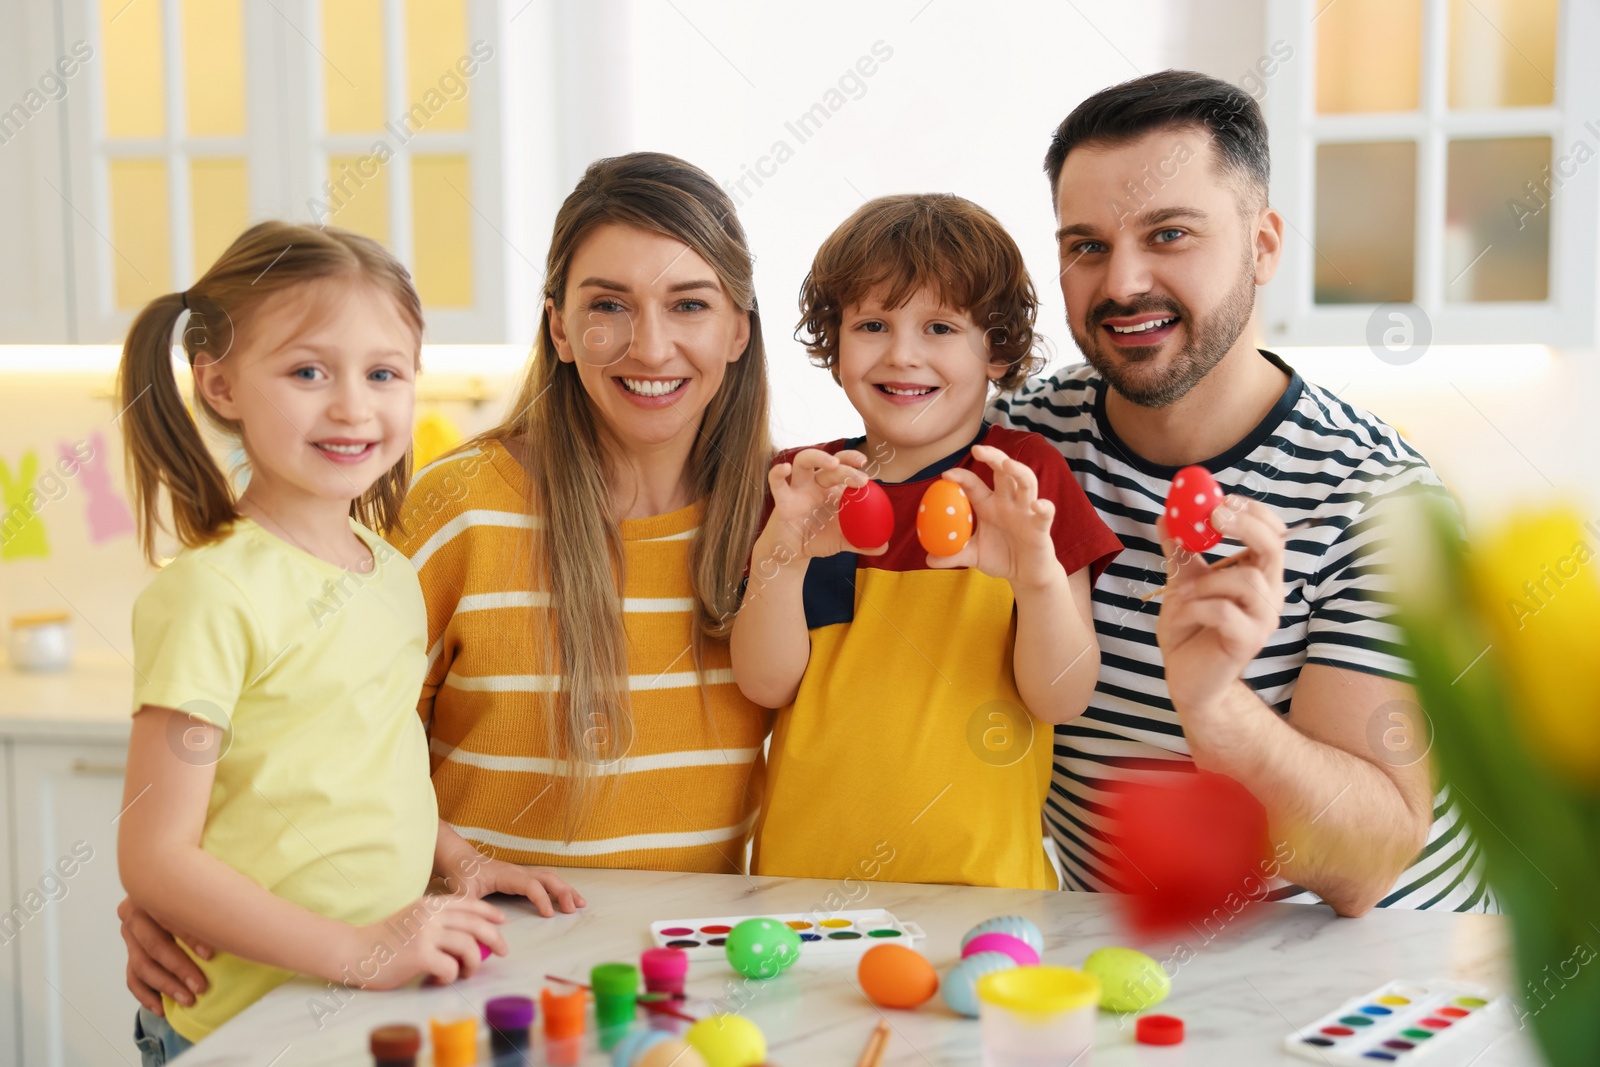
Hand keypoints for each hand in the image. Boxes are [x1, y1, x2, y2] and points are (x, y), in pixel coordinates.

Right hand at [119, 896, 212, 1013]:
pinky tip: (162, 1008)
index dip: (190, 937)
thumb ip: (216, 896)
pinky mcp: (130, 952)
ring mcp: (130, 935)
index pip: (170, 917)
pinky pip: (133, 978)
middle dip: (179, 968)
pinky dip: (146, 995)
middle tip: (200, 987)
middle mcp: (135, 914)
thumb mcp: (207, 886)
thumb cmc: (197, 889)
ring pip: (142, 966)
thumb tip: (245, 912)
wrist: (173, 891)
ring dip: (166, 986)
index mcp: (153, 893)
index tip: (210, 955)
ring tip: (188, 999)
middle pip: (154, 945)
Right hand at [349, 895, 507, 988]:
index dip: (489, 912)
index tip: (502, 921)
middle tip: (503, 951)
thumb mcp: (413, 920)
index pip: (468, 903)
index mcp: (430, 904)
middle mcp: (430, 915)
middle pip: (475, 924)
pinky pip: (451, 968)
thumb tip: (470, 937)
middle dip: (495, 938)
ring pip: (468, 946)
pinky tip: (438, 979)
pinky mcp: (420, 955)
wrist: (353, 951)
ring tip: (465, 973)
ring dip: (473, 964)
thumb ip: (437, 922)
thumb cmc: (383, 941)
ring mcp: (425, 934)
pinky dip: (451, 977)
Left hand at [441, 854, 585, 916]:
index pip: (530, 884)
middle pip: (547, 878)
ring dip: (565, 889)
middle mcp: (518, 872)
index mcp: (506, 875)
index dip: (541, 898)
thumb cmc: (462, 874)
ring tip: (580, 903)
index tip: (549, 915)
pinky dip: (559, 888)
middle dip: (563, 892)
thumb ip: (469, 909)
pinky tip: (566, 897)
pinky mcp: (522, 877)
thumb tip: (480, 927)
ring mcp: (522, 873)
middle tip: (574, 909)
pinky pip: (546, 880)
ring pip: (550, 877)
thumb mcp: (460, 893)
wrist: (460, 859)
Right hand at [757, 449, 886, 562]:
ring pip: (803, 461)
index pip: (843, 464)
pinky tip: (784, 469)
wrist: (792, 554)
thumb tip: (884, 546)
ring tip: (833, 463)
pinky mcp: (782, 501)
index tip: (866, 465)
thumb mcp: (843, 541)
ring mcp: (798, 489)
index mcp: (832, 488)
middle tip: (861, 479)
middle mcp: (815, 483)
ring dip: (818, 457)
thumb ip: (863, 542)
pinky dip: (777, 473)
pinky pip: (777, 483)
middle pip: (829, 465)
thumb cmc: (818, 539)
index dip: (852, 459)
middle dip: (846, 467)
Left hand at [928, 444, 1062, 590]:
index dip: (961, 477)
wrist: (1025, 575)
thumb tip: (928, 559)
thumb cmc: (1001, 557)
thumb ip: (952, 555)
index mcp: (988, 505)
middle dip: (992, 457)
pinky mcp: (1040, 527)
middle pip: (1003, 472)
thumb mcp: (973, 555)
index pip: (974, 484)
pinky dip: (1044, 507)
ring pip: (1026, 483)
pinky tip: (1038, 505)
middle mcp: (1008, 502)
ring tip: (1007, 464)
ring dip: (1018, 471)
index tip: (946, 474)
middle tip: (977, 449)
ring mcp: (1026, 512)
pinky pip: (1045, 513)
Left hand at [1156, 496, 1285, 713]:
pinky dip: (1196, 607)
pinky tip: (1182, 615)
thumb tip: (1165, 516)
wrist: (1186, 678)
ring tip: (1183, 595)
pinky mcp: (1248, 641)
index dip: (1254, 512)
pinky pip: (1224, 611)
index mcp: (1259, 576)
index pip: (1274, 534)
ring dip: (1207, 581)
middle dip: (1245, 526)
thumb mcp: (1182, 585)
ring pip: (1246, 580)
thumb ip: (1180, 554)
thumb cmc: (1190, 631)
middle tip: (1214, 516)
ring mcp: (1263, 619)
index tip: (1223, 498)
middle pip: (1274, 547)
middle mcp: (1269, 595)